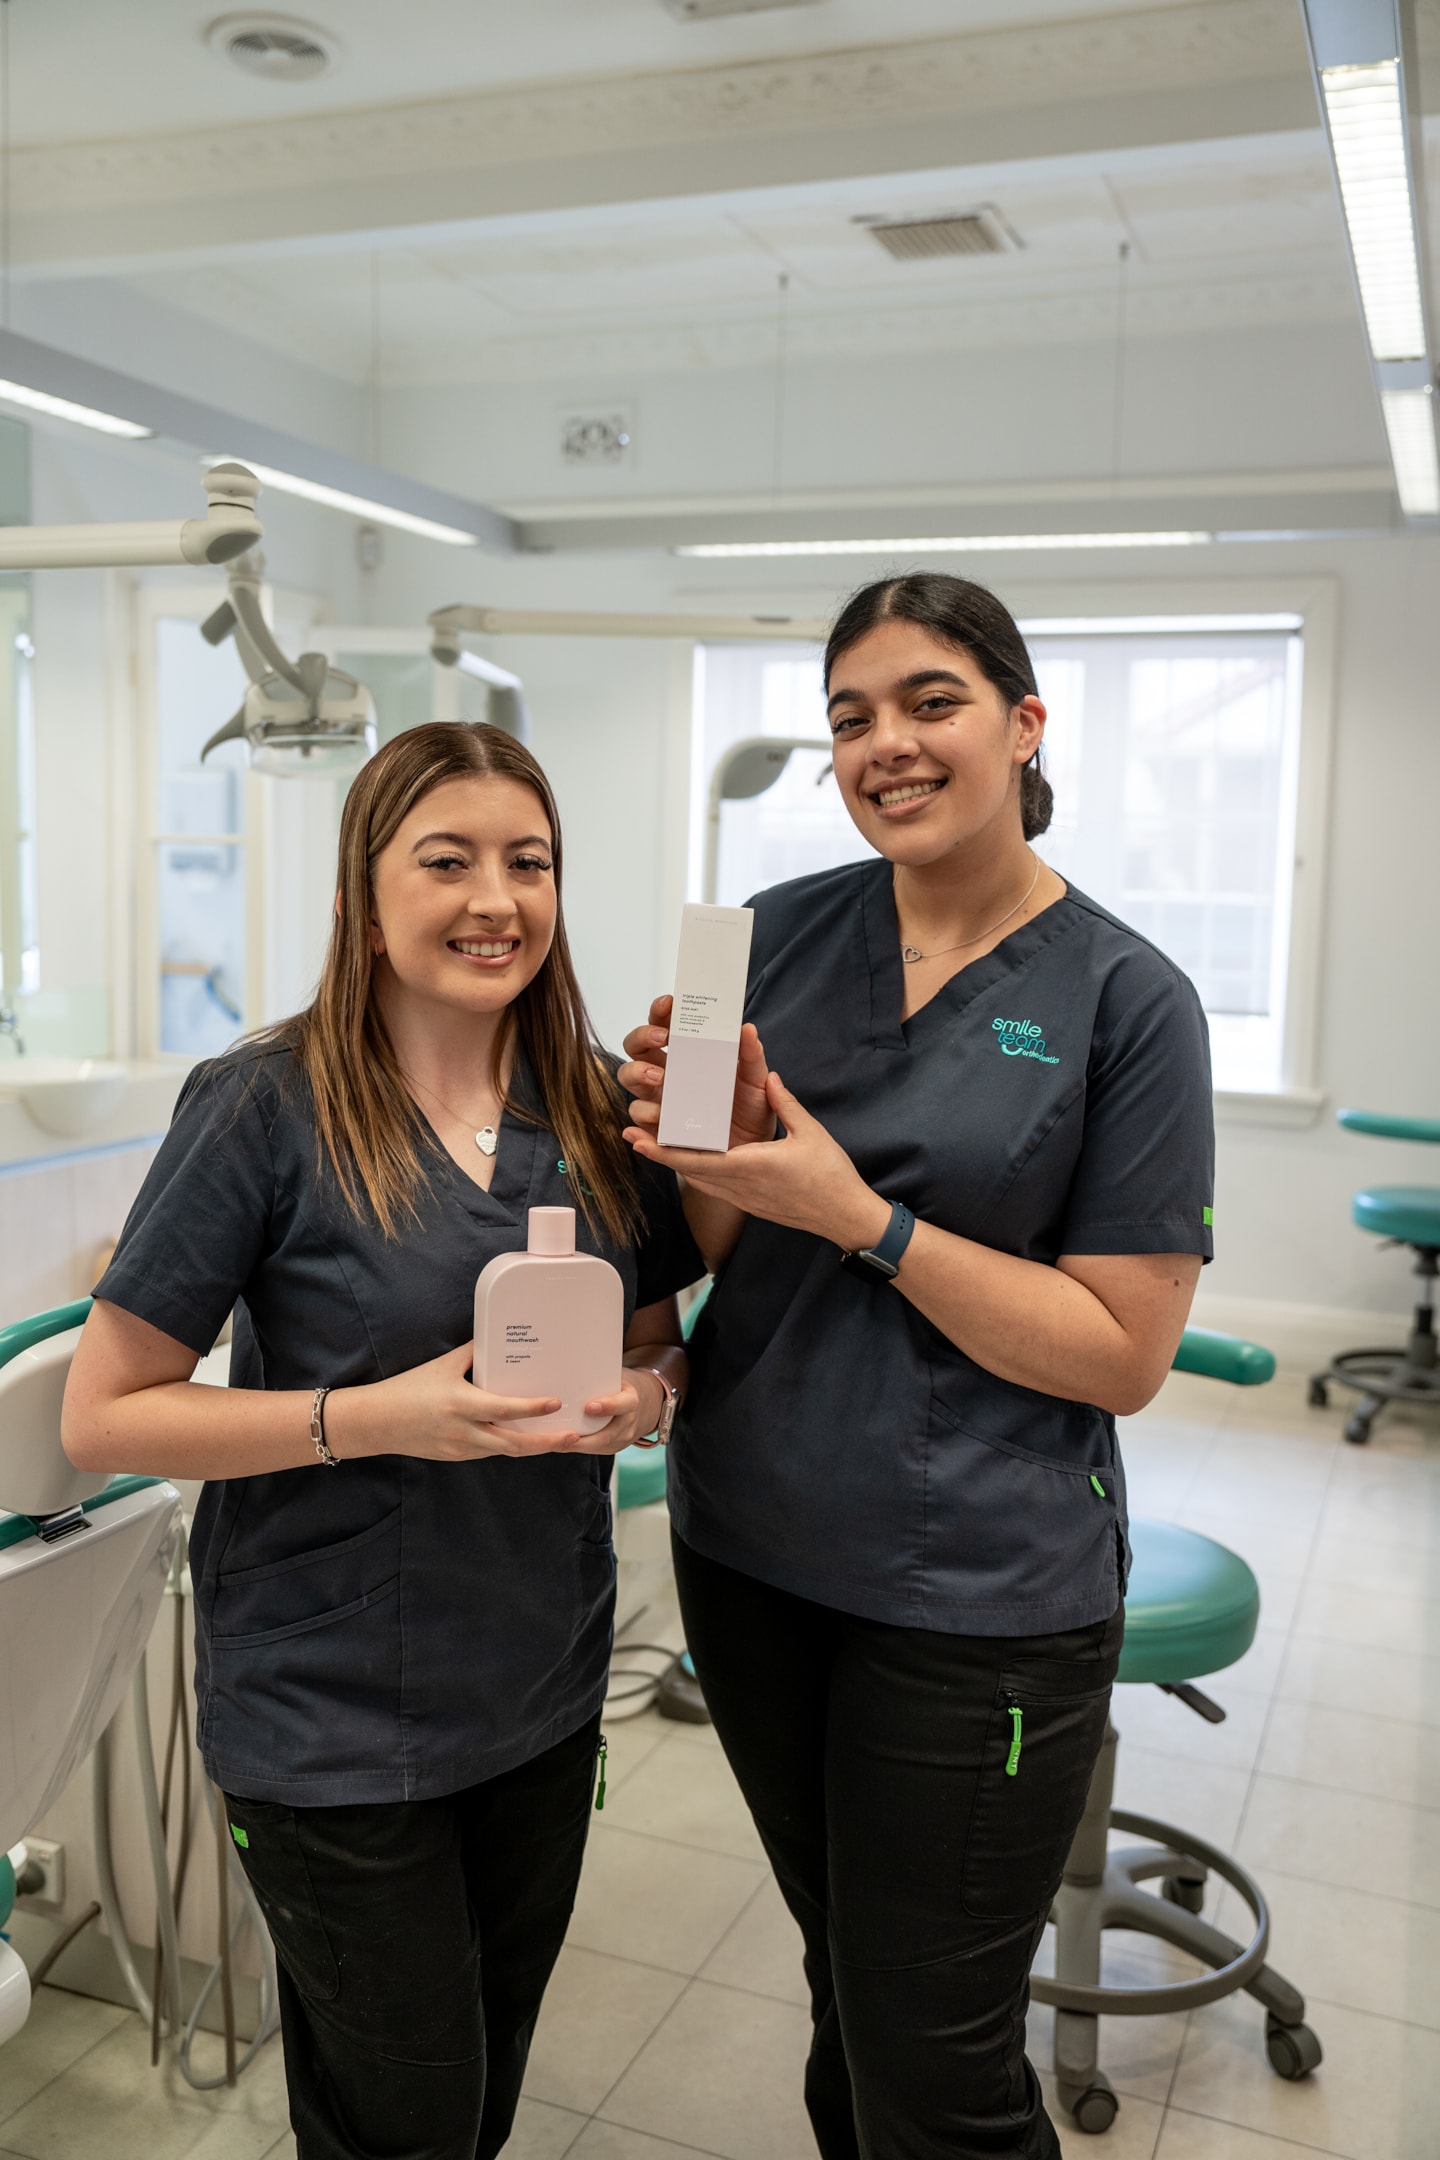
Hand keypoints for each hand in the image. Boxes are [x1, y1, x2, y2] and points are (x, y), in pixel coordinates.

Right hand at [326, 1343, 578, 1462]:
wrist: (377, 1422)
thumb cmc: (408, 1388)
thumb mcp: (442, 1365)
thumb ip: (473, 1354)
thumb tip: (498, 1336)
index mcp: (460, 1404)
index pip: (503, 1409)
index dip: (532, 1409)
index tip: (556, 1403)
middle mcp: (463, 1431)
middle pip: (513, 1443)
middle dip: (546, 1442)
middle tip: (575, 1437)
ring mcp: (460, 1448)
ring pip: (505, 1451)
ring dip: (533, 1447)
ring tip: (561, 1440)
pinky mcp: (456, 1457)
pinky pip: (490, 1452)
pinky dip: (510, 1446)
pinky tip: (528, 1439)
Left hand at [565, 1369, 664, 1457]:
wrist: (641, 1405)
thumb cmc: (620, 1386)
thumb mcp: (616, 1377)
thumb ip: (599, 1377)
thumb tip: (571, 1368)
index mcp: (631, 1400)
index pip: (624, 1404)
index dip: (608, 1406)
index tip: (588, 1407)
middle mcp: (629, 1423)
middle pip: (609, 1435)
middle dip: (585, 1438)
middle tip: (564, 1434)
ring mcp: (622, 1439)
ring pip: (599, 1446)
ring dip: (576, 1445)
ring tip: (555, 1441)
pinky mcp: (612, 1448)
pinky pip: (594, 1450)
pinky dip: (577, 1447)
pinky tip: (560, 1443)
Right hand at [619, 997, 776, 1150]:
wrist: (751, 1150)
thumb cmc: (751, 1109)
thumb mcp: (757, 1082)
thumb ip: (752, 1056)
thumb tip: (747, 1028)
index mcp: (686, 1054)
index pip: (663, 1024)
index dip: (660, 1011)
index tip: (669, 1003)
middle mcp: (665, 1073)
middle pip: (635, 1046)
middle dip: (642, 1036)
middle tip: (663, 1038)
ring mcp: (657, 1099)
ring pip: (628, 1077)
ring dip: (637, 1072)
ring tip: (659, 1078)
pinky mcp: (656, 1127)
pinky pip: (638, 1119)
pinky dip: (642, 1117)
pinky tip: (656, 1117)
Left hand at [625, 1069, 891, 1252]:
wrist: (844, 1216)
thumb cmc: (831, 1175)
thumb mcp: (810, 1133)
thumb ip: (785, 1104)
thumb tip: (769, 1076)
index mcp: (752, 1167)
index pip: (698, 1160)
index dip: (664, 1151)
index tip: (639, 1140)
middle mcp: (741, 1187)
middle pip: (689, 1171)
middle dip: (659, 1154)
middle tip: (633, 1136)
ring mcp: (744, 1199)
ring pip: (699, 1180)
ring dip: (675, 1162)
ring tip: (652, 1144)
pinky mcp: (749, 1203)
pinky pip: (713, 1186)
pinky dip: (695, 1171)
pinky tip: (689, 1159)